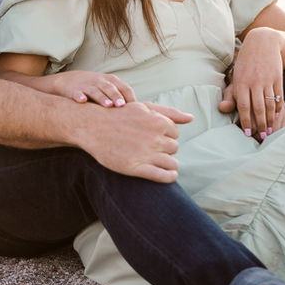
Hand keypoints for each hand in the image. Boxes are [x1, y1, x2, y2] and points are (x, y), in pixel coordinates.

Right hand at [51, 69, 136, 106]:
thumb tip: (140, 116)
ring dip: (102, 97)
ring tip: (108, 105)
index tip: (136, 111)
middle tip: (122, 105)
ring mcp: (87, 85)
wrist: (68, 81)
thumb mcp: (109, 90)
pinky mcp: (74, 90)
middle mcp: (100, 82)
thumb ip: (122, 100)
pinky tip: (82, 101)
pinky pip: (77, 93)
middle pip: (111, 88)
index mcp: (112, 82)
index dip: (130, 98)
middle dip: (117, 96)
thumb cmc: (95, 89)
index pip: (125, 88)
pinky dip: (79, 96)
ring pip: (95, 91)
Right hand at [77, 100, 191, 182]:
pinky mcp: (137, 168)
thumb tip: (191, 118)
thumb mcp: (144, 108)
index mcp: (158, 122)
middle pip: (174, 147)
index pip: (175, 133)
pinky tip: (168, 175)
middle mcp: (155, 138)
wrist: (93, 127)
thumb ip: (168, 113)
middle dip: (166, 148)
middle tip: (153, 148)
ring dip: (169, 164)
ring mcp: (146, 154)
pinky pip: (162, 176)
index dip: (166, 135)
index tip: (156, 137)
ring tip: (161, 163)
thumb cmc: (119, 116)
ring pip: (172, 163)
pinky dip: (169, 177)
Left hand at [217, 28, 284, 140]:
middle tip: (261, 138)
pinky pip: (279, 96)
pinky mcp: (278, 78)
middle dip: (260, 125)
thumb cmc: (246, 63)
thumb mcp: (236, 75)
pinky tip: (277, 116)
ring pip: (270, 104)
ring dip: (270, 120)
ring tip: (270, 131)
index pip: (244, 107)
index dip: (246, 122)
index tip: (247, 134)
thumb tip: (222, 109)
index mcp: (241, 82)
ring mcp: (267, 80)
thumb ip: (231, 94)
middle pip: (258, 108)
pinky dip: (278, 108)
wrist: (263, 42)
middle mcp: (254, 81)